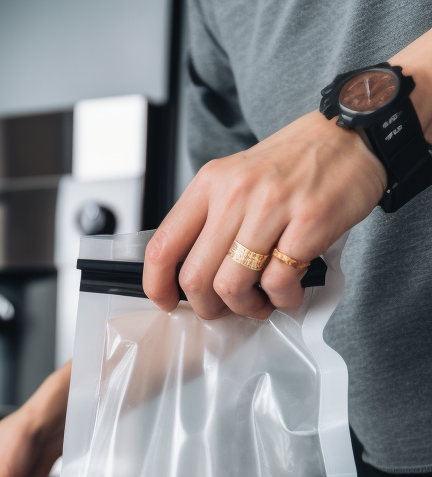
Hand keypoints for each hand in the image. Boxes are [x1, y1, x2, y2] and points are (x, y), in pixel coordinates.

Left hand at [143, 110, 386, 318]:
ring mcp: (273, 207)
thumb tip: (186, 274)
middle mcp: (235, 193)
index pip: (163, 246)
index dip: (157, 285)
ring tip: (258, 304)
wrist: (353, 133)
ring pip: (233, 285)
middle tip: (223, 309)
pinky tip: (287, 293)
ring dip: (245, 308)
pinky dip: (281, 300)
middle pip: (195, 277)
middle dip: (206, 307)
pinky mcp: (310, 222)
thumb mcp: (236, 178)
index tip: (167, 302)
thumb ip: (209, 220)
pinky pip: (279, 282)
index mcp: (209, 183)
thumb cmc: (293, 163)